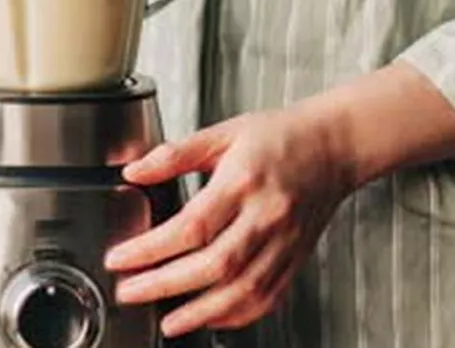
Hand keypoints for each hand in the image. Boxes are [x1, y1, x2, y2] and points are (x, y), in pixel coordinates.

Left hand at [103, 104, 355, 337]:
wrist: (335, 146)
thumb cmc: (280, 136)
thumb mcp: (223, 132)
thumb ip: (176, 153)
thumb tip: (134, 170)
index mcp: (243, 181)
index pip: (192, 226)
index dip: (151, 249)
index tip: (120, 259)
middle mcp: (267, 215)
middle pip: (215, 265)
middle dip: (165, 286)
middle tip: (129, 292)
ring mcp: (285, 242)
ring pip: (244, 290)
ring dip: (201, 313)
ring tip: (167, 322)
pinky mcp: (296, 259)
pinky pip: (268, 297)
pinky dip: (238, 314)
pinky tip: (211, 317)